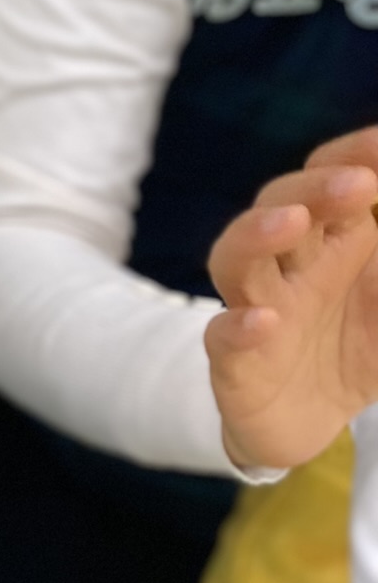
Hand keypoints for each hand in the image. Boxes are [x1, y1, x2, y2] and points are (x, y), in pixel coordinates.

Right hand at [206, 131, 377, 471]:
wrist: (312, 428)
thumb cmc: (358, 350)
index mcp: (334, 241)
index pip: (329, 178)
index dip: (350, 154)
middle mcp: (289, 267)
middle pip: (279, 207)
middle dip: (314, 190)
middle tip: (360, 185)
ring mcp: (255, 311)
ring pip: (236, 261)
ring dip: (257, 236)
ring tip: (291, 225)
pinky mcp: (236, 365)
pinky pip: (221, 338)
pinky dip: (237, 327)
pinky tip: (263, 321)